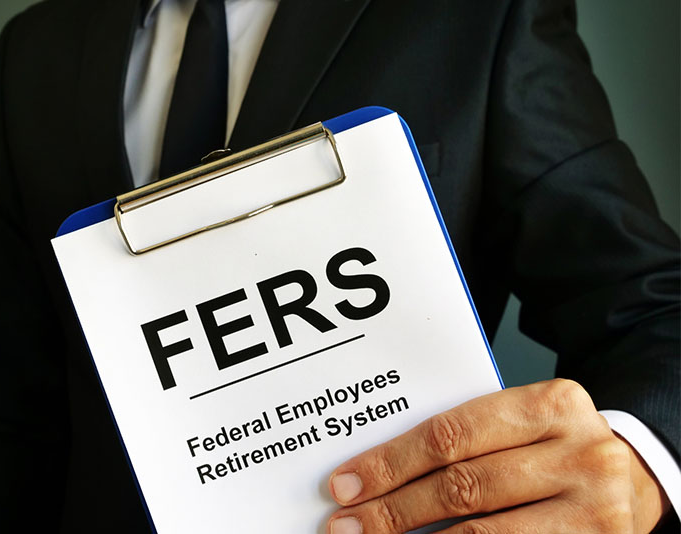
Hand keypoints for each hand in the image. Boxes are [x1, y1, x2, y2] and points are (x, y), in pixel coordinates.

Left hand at [327, 379, 669, 532]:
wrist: (629, 479)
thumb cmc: (552, 446)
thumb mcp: (518, 424)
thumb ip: (463, 439)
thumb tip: (374, 472)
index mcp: (551, 404)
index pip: (451, 433)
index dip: (391, 462)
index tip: (345, 483)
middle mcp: (580, 452)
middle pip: (463, 487)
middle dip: (394, 511)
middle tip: (346, 525)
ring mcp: (594, 509)